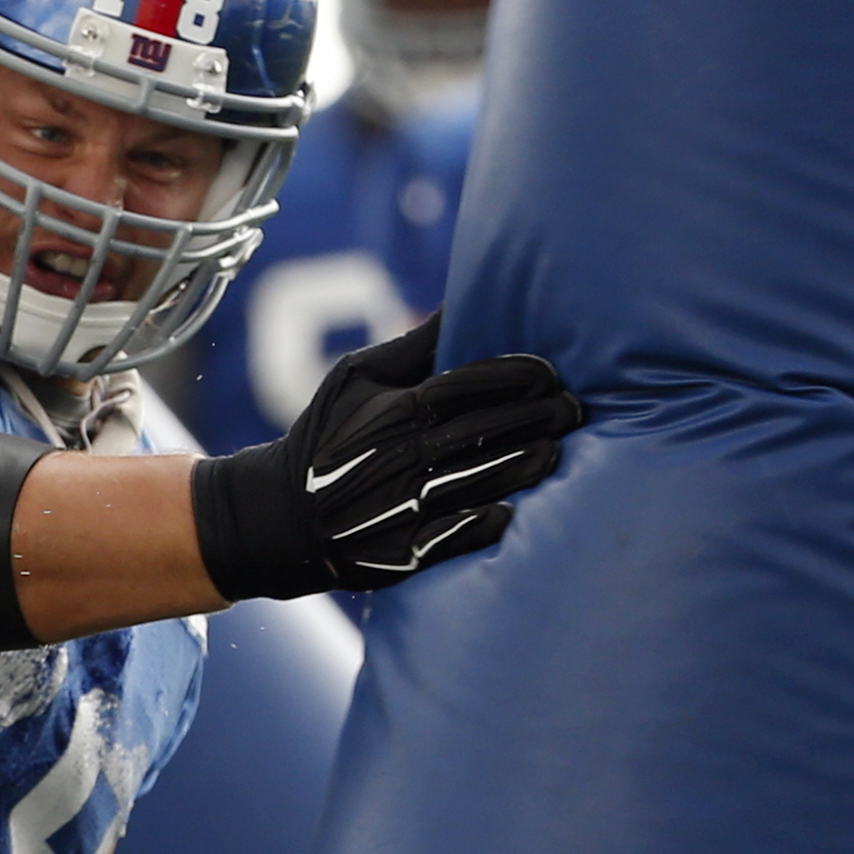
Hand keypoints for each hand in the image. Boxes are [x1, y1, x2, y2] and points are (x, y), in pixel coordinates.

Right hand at [187, 320, 581, 600]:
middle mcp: (396, 456)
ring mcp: (398, 506)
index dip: (512, 378)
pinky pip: (449, 538)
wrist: (278, 516)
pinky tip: (512, 511)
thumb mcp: (355, 378)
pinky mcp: (398, 552)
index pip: (461, 387)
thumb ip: (413, 346)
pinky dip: (481, 524)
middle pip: (478, 432)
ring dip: (521, 467)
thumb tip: (462, 302)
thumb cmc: (326, 435)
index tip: (550, 373)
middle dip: (533, 419)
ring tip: (558, 452)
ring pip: (473, 483)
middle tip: (574, 409)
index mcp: (389, 411)